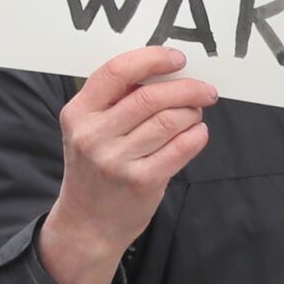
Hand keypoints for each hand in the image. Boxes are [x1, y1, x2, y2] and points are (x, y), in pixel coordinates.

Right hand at [38, 47, 215, 283]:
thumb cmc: (94, 170)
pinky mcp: (141, 182)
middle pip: (150, 96)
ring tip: (196, 113)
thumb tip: (164, 71)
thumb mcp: (87, 131)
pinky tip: (197, 133)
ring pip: (170, 120)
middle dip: (187, 87)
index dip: (152, 59)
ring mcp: (117, 161)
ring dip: (192, 112)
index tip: (177, 58)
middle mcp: (94, 136)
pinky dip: (197, 135)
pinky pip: (182, 147)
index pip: (116, 72)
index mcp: (78, 114)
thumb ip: (115, 101)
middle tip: (205, 89)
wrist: (86, 225)